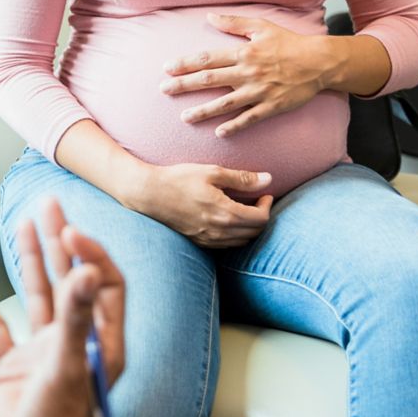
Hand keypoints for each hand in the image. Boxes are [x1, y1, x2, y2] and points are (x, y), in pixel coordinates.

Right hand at [0, 198, 124, 416]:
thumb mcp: (66, 369)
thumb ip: (76, 319)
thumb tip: (87, 270)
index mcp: (102, 342)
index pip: (104, 283)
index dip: (90, 253)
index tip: (71, 230)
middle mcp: (76, 342)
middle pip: (70, 280)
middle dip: (60, 241)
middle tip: (49, 202)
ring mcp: (44, 354)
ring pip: (37, 297)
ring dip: (30, 261)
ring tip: (23, 223)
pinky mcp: (14, 369)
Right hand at [146, 162, 273, 247]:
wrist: (150, 194)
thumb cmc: (180, 179)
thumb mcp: (212, 172)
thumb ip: (242, 178)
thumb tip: (268, 179)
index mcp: (225, 214)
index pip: (261, 219)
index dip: (267, 205)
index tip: (265, 193)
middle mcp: (219, 232)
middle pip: (254, 232)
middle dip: (261, 216)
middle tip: (258, 199)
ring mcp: (208, 240)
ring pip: (242, 241)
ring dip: (249, 227)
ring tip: (245, 207)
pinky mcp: (199, 242)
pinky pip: (227, 244)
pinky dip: (235, 234)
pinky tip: (229, 218)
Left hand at [160, 13, 340, 137]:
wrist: (318, 62)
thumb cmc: (288, 43)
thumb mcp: (261, 27)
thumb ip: (234, 23)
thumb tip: (209, 17)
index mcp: (243, 52)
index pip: (207, 58)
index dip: (185, 63)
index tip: (167, 68)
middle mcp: (247, 72)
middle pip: (209, 80)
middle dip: (184, 85)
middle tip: (164, 90)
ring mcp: (259, 91)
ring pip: (225, 103)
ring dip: (203, 111)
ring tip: (185, 118)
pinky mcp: (271, 106)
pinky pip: (249, 119)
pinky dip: (234, 126)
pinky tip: (219, 133)